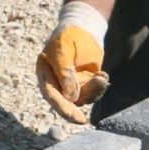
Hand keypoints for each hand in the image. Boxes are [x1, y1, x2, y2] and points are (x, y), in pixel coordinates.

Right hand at [37, 2, 110, 124]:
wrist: (82, 29)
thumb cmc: (68, 37)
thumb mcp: (63, 50)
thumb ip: (65, 72)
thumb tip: (70, 97)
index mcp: (46, 76)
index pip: (52, 96)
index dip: (63, 109)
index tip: (76, 119)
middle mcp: (58, 84)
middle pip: (66, 103)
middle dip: (74, 112)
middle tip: (83, 120)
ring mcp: (72, 85)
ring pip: (83, 98)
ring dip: (93, 91)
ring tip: (100, 76)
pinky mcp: (86, 83)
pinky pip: (93, 91)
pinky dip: (100, 85)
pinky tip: (102, 74)